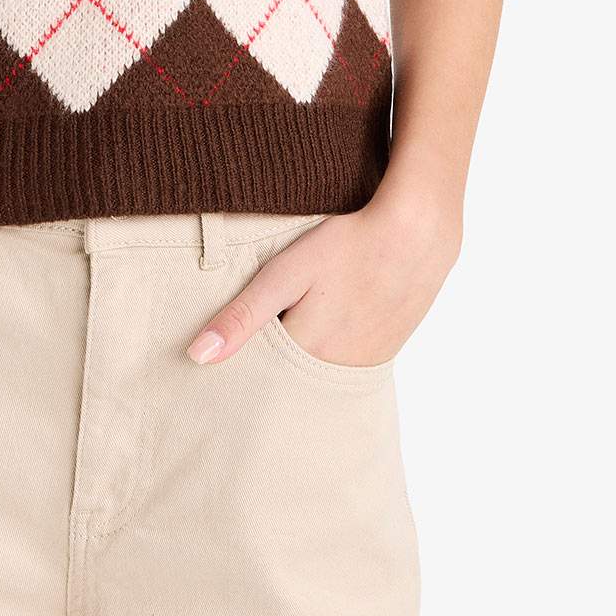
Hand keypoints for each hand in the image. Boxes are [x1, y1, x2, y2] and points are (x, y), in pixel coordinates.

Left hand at [186, 183, 462, 367]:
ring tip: (288, 339)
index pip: (258, 378)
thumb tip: (197, 357)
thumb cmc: (348, 245)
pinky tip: (326, 330)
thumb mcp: (285, 274)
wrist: (418, 232)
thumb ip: (241, 317)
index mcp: (306, 354)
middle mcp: (338, 370)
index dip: (239, 371)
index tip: (218, 371)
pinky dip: (329, 357)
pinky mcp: (385, 350)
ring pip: (319, 376)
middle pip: (289, 383)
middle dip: (268, 374)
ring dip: (300, 366)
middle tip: (252, 354)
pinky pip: (346, 366)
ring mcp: (367, 363)